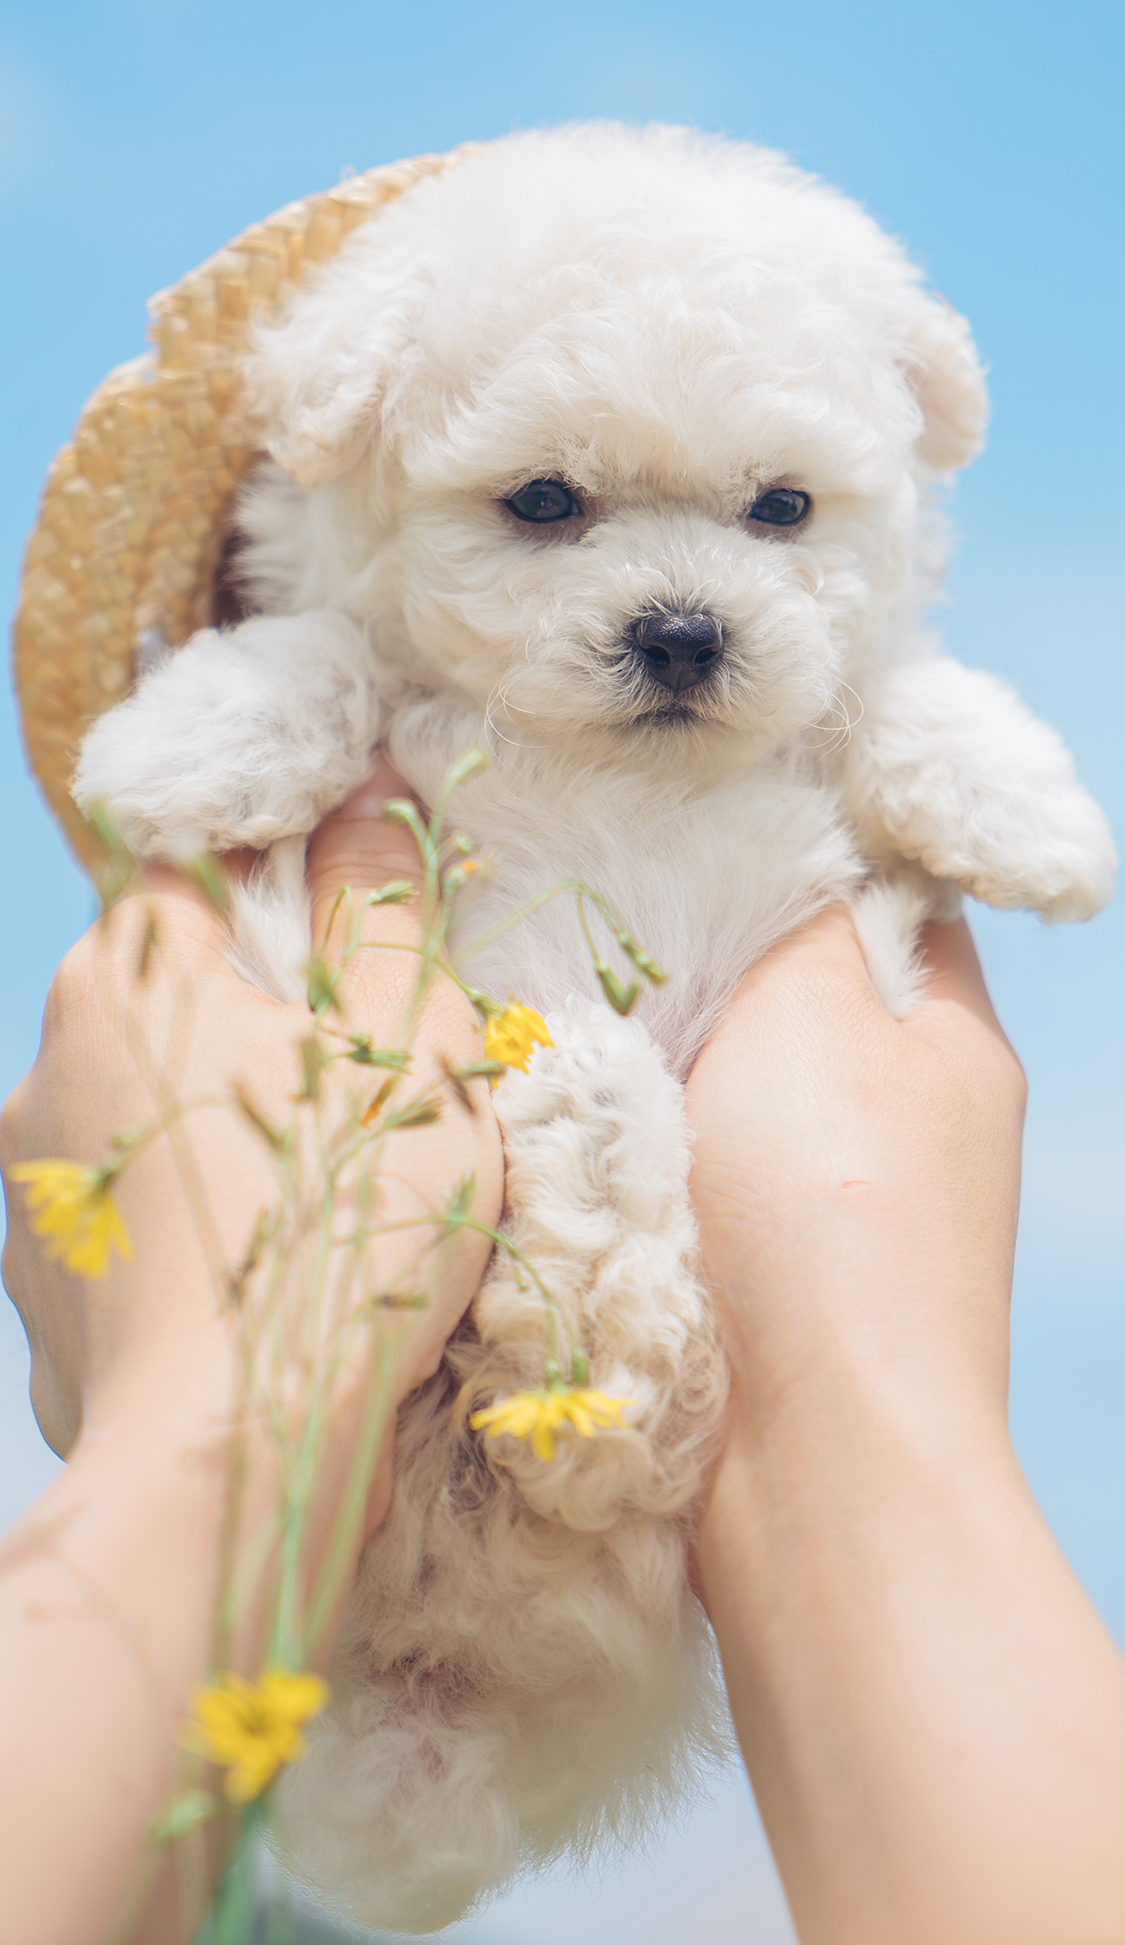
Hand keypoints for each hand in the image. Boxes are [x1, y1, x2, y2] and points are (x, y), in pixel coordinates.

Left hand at [0, 763, 502, 1944]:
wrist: (231, 1467)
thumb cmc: (335, 1234)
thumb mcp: (407, 1043)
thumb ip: (380, 905)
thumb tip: (366, 799)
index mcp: (124, 978)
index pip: (193, 873)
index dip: (285, 894)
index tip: (357, 953)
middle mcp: (47, 1068)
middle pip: (173, 1001)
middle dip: (268, 1032)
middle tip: (370, 1099)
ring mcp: (34, 1191)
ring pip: (153, 1118)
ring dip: (228, 1138)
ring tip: (328, 1213)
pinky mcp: (45, 1294)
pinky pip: (136, 1225)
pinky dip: (198, 1236)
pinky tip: (271, 1288)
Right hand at [687, 907, 1124, 1944]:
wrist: (811, 1472)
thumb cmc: (824, 1219)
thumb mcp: (807, 1010)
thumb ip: (791, 913)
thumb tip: (775, 847)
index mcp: (953, 1035)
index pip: (885, 892)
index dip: (792, 844)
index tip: (684, 815)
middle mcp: (924, 1119)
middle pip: (803, 994)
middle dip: (705, 963)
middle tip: (602, 923)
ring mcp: (857, 1215)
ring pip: (742, 1091)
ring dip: (668, 1068)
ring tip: (580, 1030)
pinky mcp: (786, 1291)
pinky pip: (708, 1182)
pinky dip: (652, 1157)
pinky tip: (587, 1138)